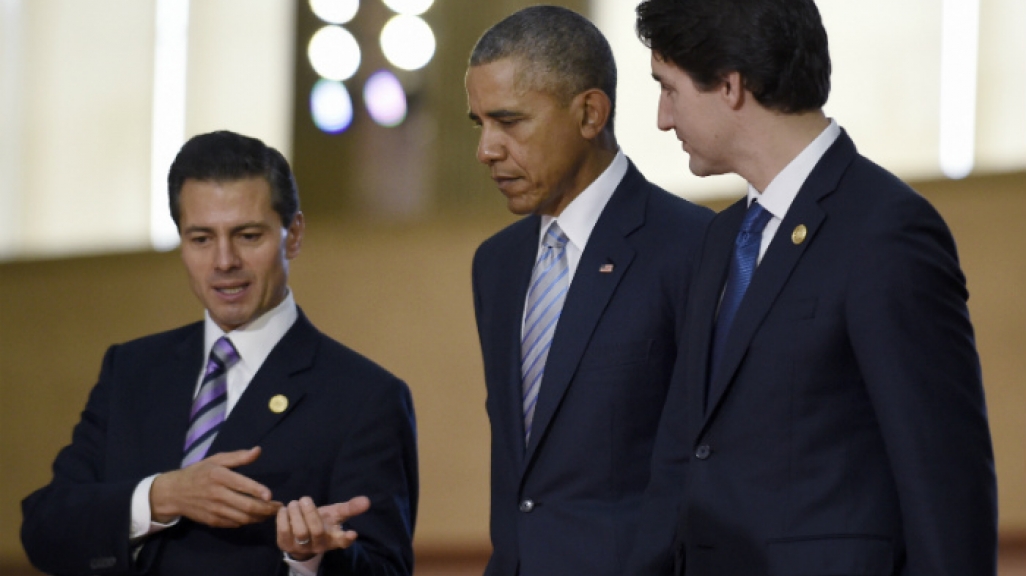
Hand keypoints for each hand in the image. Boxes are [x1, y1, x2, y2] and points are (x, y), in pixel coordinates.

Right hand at [150, 447, 281, 527]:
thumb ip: (238, 457)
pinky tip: (256, 517)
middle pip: (247, 506)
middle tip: (278, 507)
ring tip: (271, 513)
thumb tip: (258, 451)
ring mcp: (215, 510)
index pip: (242, 485)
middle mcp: (217, 494)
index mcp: (219, 476)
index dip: (258, 491)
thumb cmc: (198, 472)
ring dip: (260, 517)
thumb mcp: (216, 460)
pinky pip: (235, 523)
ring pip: (243, 518)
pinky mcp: (213, 521)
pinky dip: (248, 521)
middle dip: (266, 508)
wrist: (174, 493)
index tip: (271, 496)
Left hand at [276, 495, 370, 560]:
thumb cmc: (323, 522)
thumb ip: (350, 507)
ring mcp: (302, 548)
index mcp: (334, 538)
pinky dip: (283, 518)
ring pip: (299, 532)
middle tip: (305, 499)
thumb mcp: (336, 514)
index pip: (343, 541)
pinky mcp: (285, 545)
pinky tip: (285, 509)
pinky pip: (283, 531)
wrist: (302, 535)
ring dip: (296, 514)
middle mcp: (319, 546)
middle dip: (310, 513)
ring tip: (295, 503)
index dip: (347, 538)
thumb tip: (367, 500)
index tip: (353, 533)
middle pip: (317, 531)